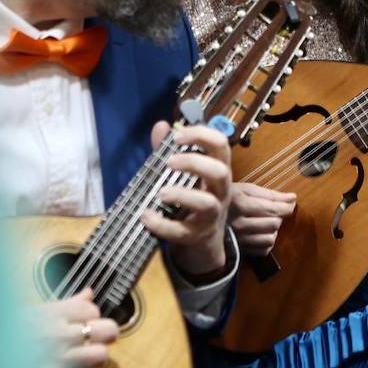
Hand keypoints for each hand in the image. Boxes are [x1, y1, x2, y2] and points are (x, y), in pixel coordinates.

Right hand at [28, 288, 119, 367]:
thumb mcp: (29, 312)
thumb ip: (63, 304)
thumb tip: (88, 292)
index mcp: (50, 313)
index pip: (92, 307)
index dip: (90, 315)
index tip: (83, 321)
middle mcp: (58, 334)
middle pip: (107, 330)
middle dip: (104, 335)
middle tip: (94, 340)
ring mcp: (58, 361)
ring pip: (101, 356)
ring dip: (93, 360)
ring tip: (81, 360)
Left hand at [140, 121, 231, 277]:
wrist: (204, 242)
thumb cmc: (193, 200)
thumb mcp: (185, 175)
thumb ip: (170, 150)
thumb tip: (161, 125)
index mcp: (218, 171)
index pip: (220, 145)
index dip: (201, 135)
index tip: (178, 136)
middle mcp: (220, 192)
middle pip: (220, 172)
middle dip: (195, 163)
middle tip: (170, 162)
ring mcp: (211, 216)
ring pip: (206, 204)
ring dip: (182, 195)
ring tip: (160, 193)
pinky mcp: (196, 236)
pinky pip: (182, 231)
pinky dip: (162, 225)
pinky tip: (146, 216)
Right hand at [228, 182, 296, 255]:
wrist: (203, 216)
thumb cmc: (227, 199)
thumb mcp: (244, 189)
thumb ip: (269, 194)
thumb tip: (292, 198)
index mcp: (239, 204)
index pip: (272, 209)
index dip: (286, 206)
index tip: (291, 202)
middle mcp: (238, 224)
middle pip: (274, 223)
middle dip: (278, 216)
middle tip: (273, 210)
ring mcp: (238, 239)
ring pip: (270, 239)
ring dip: (273, 230)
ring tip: (266, 222)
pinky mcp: (239, 250)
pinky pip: (264, 250)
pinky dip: (267, 242)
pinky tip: (260, 233)